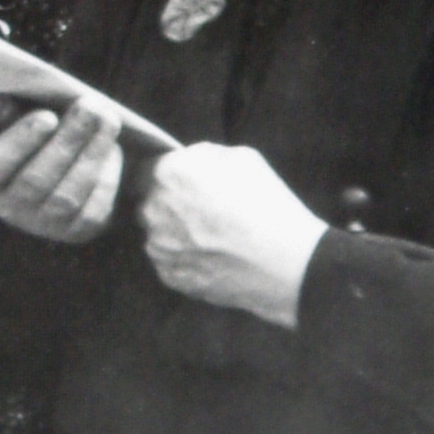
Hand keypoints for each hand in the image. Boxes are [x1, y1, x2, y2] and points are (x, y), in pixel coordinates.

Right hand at [0, 95, 123, 244]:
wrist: (44, 161)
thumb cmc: (20, 128)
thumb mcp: (0, 112)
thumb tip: (4, 109)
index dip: (21, 142)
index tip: (48, 117)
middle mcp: (8, 207)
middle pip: (37, 180)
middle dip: (68, 141)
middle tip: (90, 107)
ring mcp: (42, 224)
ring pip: (68, 197)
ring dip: (92, 155)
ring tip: (108, 119)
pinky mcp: (75, 231)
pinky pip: (93, 210)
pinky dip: (106, 179)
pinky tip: (112, 148)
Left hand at [140, 145, 326, 329]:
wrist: (285, 262)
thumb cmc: (266, 203)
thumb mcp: (241, 157)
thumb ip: (203, 155)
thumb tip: (190, 160)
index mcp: (169, 173)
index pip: (147, 169)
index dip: (167, 176)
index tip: (184, 184)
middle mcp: (154, 209)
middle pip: (149, 202)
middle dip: (168, 204)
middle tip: (200, 212)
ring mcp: (159, 247)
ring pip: (157, 235)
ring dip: (173, 234)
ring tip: (209, 239)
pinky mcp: (170, 278)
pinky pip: (168, 263)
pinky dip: (183, 260)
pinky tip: (211, 259)